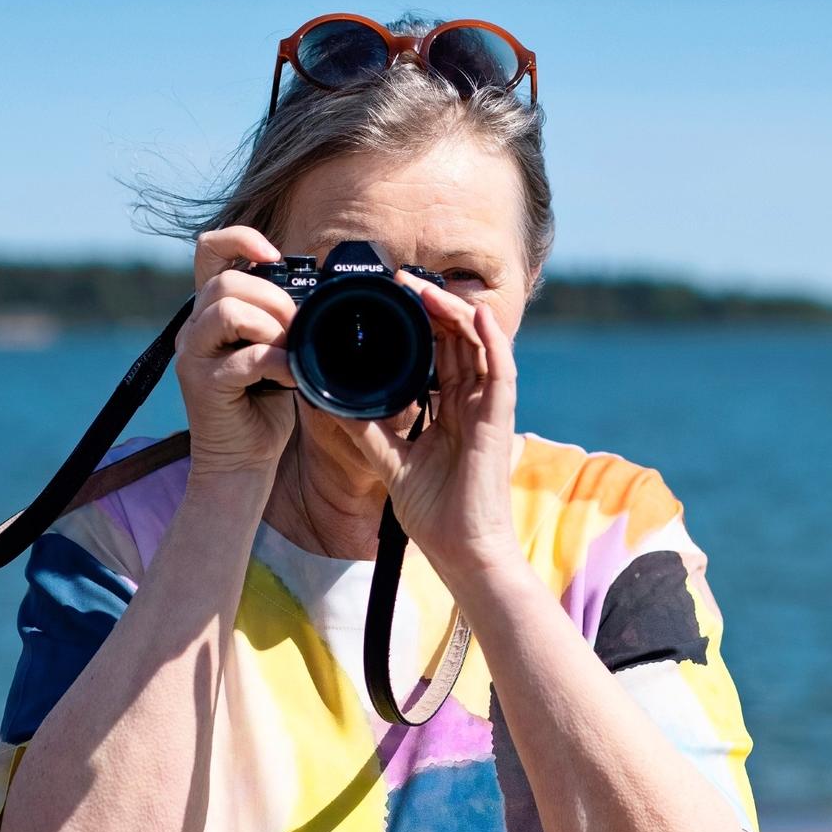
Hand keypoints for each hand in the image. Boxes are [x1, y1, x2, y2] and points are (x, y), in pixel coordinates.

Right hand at [175, 227, 299, 475]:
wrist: (243, 461)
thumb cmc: (263, 405)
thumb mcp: (276, 349)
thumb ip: (280, 318)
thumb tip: (315, 294)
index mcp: (210, 312)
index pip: (209, 250)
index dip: (240, 239)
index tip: (275, 256)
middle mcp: (193, 327)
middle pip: (226, 281)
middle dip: (273, 298)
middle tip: (296, 329)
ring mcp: (192, 355)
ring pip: (226, 309)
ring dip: (270, 325)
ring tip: (289, 350)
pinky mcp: (201, 384)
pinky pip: (244, 357)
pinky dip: (277, 362)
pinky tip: (289, 376)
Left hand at [340, 273, 523, 588]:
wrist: (460, 550)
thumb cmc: (434, 513)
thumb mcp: (389, 461)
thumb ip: (366, 429)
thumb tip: (330, 402)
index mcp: (450, 410)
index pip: (440, 354)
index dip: (421, 323)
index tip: (392, 299)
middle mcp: (471, 404)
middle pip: (457, 341)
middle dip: (433, 307)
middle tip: (402, 281)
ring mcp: (487, 410)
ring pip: (478, 346)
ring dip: (454, 312)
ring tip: (426, 288)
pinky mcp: (499, 420)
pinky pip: (501, 371)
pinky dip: (492, 340)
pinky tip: (475, 314)